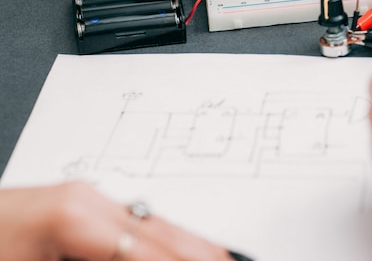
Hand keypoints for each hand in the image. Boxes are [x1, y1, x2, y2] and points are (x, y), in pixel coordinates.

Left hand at [0, 181, 236, 260]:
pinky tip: (175, 251)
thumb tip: (155, 258)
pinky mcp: (80, 205)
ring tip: (213, 257)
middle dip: (200, 253)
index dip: (189, 260)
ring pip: (155, 225)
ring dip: (185, 247)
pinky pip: (135, 223)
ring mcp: (86, 197)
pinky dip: (161, 242)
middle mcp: (89, 198)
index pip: (154, 249)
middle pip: (165, 231)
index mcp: (78, 216)